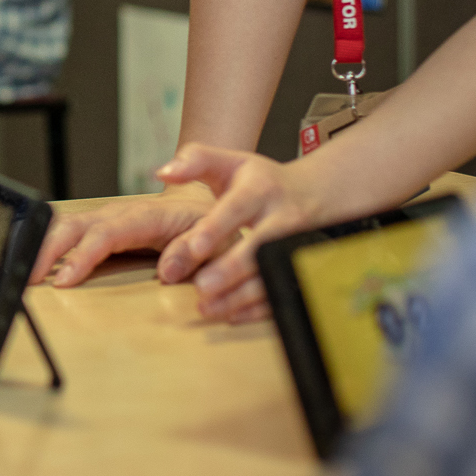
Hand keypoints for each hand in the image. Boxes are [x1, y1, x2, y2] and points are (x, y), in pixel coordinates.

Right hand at [28, 183, 213, 287]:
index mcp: (146, 216)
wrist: (206, 207)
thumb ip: (192, 253)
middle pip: (74, 225)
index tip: (64, 280)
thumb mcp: (214, 240)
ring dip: (43, 246)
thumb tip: (167, 271)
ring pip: (66, 226)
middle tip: (28, 278)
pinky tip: (36, 263)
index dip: (82, 256)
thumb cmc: (210, 227)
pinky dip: (49, 244)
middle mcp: (121, 214)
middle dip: (48, 249)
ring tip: (24, 273)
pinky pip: (71, 233)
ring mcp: (108, 219)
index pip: (106, 234)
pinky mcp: (103, 228)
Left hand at [153, 144, 326, 323]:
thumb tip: (162, 172)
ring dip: (241, 294)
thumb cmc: (260, 180)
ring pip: (271, 274)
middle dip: (230, 269)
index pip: (237, 208)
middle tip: (201, 287)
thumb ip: (195, 161)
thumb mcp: (229, 161)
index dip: (216, 228)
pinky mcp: (299, 267)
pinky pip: (284, 292)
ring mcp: (295, 245)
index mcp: (260, 189)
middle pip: (258, 246)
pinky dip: (259, 308)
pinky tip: (232, 314)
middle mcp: (282, 217)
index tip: (194, 247)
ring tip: (208, 307)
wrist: (313, 193)